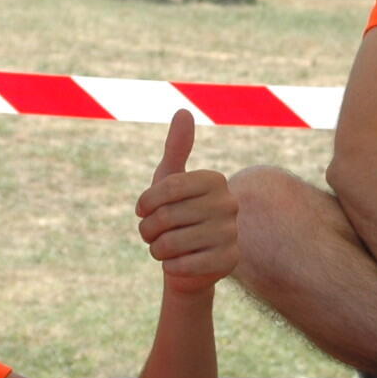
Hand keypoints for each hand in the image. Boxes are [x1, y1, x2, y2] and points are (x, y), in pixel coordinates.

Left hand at [135, 110, 237, 293]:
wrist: (189, 264)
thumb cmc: (175, 216)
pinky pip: (183, 265)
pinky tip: (177, 264)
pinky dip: (170, 267)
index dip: (146, 203)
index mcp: (215, 180)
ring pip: (171, 242)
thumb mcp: (170, 180)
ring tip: (164, 249)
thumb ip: (177, 147)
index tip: (143, 211)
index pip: (166, 187)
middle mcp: (229, 204)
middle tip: (153, 235)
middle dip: (148, 230)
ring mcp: (232, 233)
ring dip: (157, 250)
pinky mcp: (229, 262)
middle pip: (167, 216)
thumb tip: (184, 110)